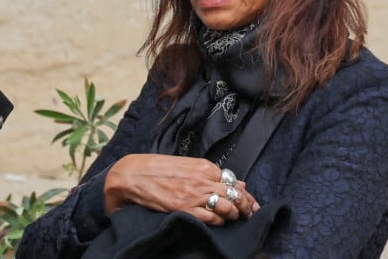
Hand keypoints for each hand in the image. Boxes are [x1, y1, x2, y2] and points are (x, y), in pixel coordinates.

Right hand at [104, 153, 259, 225]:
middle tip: (251, 213)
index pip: (234, 181)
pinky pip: (210, 217)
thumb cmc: (160, 168)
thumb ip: (211, 174)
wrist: (134, 174)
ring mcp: (194, 194)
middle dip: (246, 205)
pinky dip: (219, 221)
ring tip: (237, 218)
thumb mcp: (188, 165)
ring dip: (235, 214)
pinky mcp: (184, 208)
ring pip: (226, 206)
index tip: (253, 202)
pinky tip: (220, 222)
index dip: (246, 194)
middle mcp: (202, 179)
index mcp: (204, 166)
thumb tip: (238, 182)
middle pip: (235, 194)